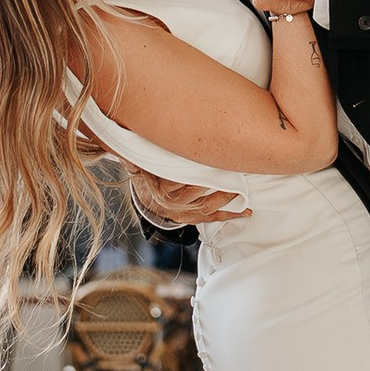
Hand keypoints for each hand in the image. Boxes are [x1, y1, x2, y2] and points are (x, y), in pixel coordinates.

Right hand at [120, 168, 249, 228]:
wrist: (147, 196)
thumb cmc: (146, 175)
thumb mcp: (136, 164)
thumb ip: (134, 158)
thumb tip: (126, 152)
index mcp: (157, 191)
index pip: (174, 183)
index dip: (189, 176)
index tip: (205, 163)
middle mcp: (170, 205)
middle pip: (194, 195)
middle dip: (212, 186)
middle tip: (230, 176)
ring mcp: (182, 214)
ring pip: (205, 208)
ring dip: (224, 200)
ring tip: (240, 192)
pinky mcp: (192, 218)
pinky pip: (211, 218)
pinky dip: (227, 215)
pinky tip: (243, 213)